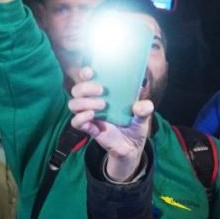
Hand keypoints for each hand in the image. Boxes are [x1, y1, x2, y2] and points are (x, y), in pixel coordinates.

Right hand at [69, 67, 152, 181]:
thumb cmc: (134, 125)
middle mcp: (93, 102)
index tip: (92, 71)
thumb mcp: (143, 116)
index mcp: (104, 93)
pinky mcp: (90, 129)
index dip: (86, 72)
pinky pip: (76, 122)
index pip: (87, 78)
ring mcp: (90, 115)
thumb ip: (145, 109)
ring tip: (103, 106)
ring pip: (74, 104)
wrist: (132, 147)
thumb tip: (140, 105)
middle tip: (102, 90)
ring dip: (85, 102)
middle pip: (77, 90)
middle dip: (86, 87)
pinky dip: (81, 118)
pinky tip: (92, 116)